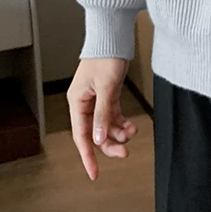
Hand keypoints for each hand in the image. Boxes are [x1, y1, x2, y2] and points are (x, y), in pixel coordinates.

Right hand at [67, 57, 137, 179]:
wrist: (113, 38)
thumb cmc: (106, 58)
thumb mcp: (106, 88)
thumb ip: (103, 115)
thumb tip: (99, 139)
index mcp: (77, 102)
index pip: (81, 136)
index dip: (87, 156)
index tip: (94, 173)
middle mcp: (84, 104)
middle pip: (95, 135)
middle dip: (109, 145)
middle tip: (125, 152)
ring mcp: (96, 102)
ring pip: (106, 128)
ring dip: (119, 134)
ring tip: (132, 131)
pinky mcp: (107, 98)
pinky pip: (113, 118)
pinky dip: (123, 124)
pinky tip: (132, 125)